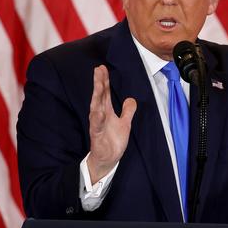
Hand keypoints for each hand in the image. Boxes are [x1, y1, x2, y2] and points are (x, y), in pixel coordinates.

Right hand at [87, 65, 136, 183]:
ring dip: (97, 96)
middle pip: (99, 96)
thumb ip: (127, 111)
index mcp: (106, 111)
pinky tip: (97, 112)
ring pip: (96, 108)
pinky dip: (97, 119)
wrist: (107, 160)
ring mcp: (97, 125)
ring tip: (99, 85)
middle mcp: (100, 116)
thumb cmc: (113, 141)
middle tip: (98, 70)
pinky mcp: (97, 136)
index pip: (105, 93)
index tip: (102, 68)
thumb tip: (131, 99)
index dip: (104, 80)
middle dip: (99, 83)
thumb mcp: (125, 124)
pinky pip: (96, 126)